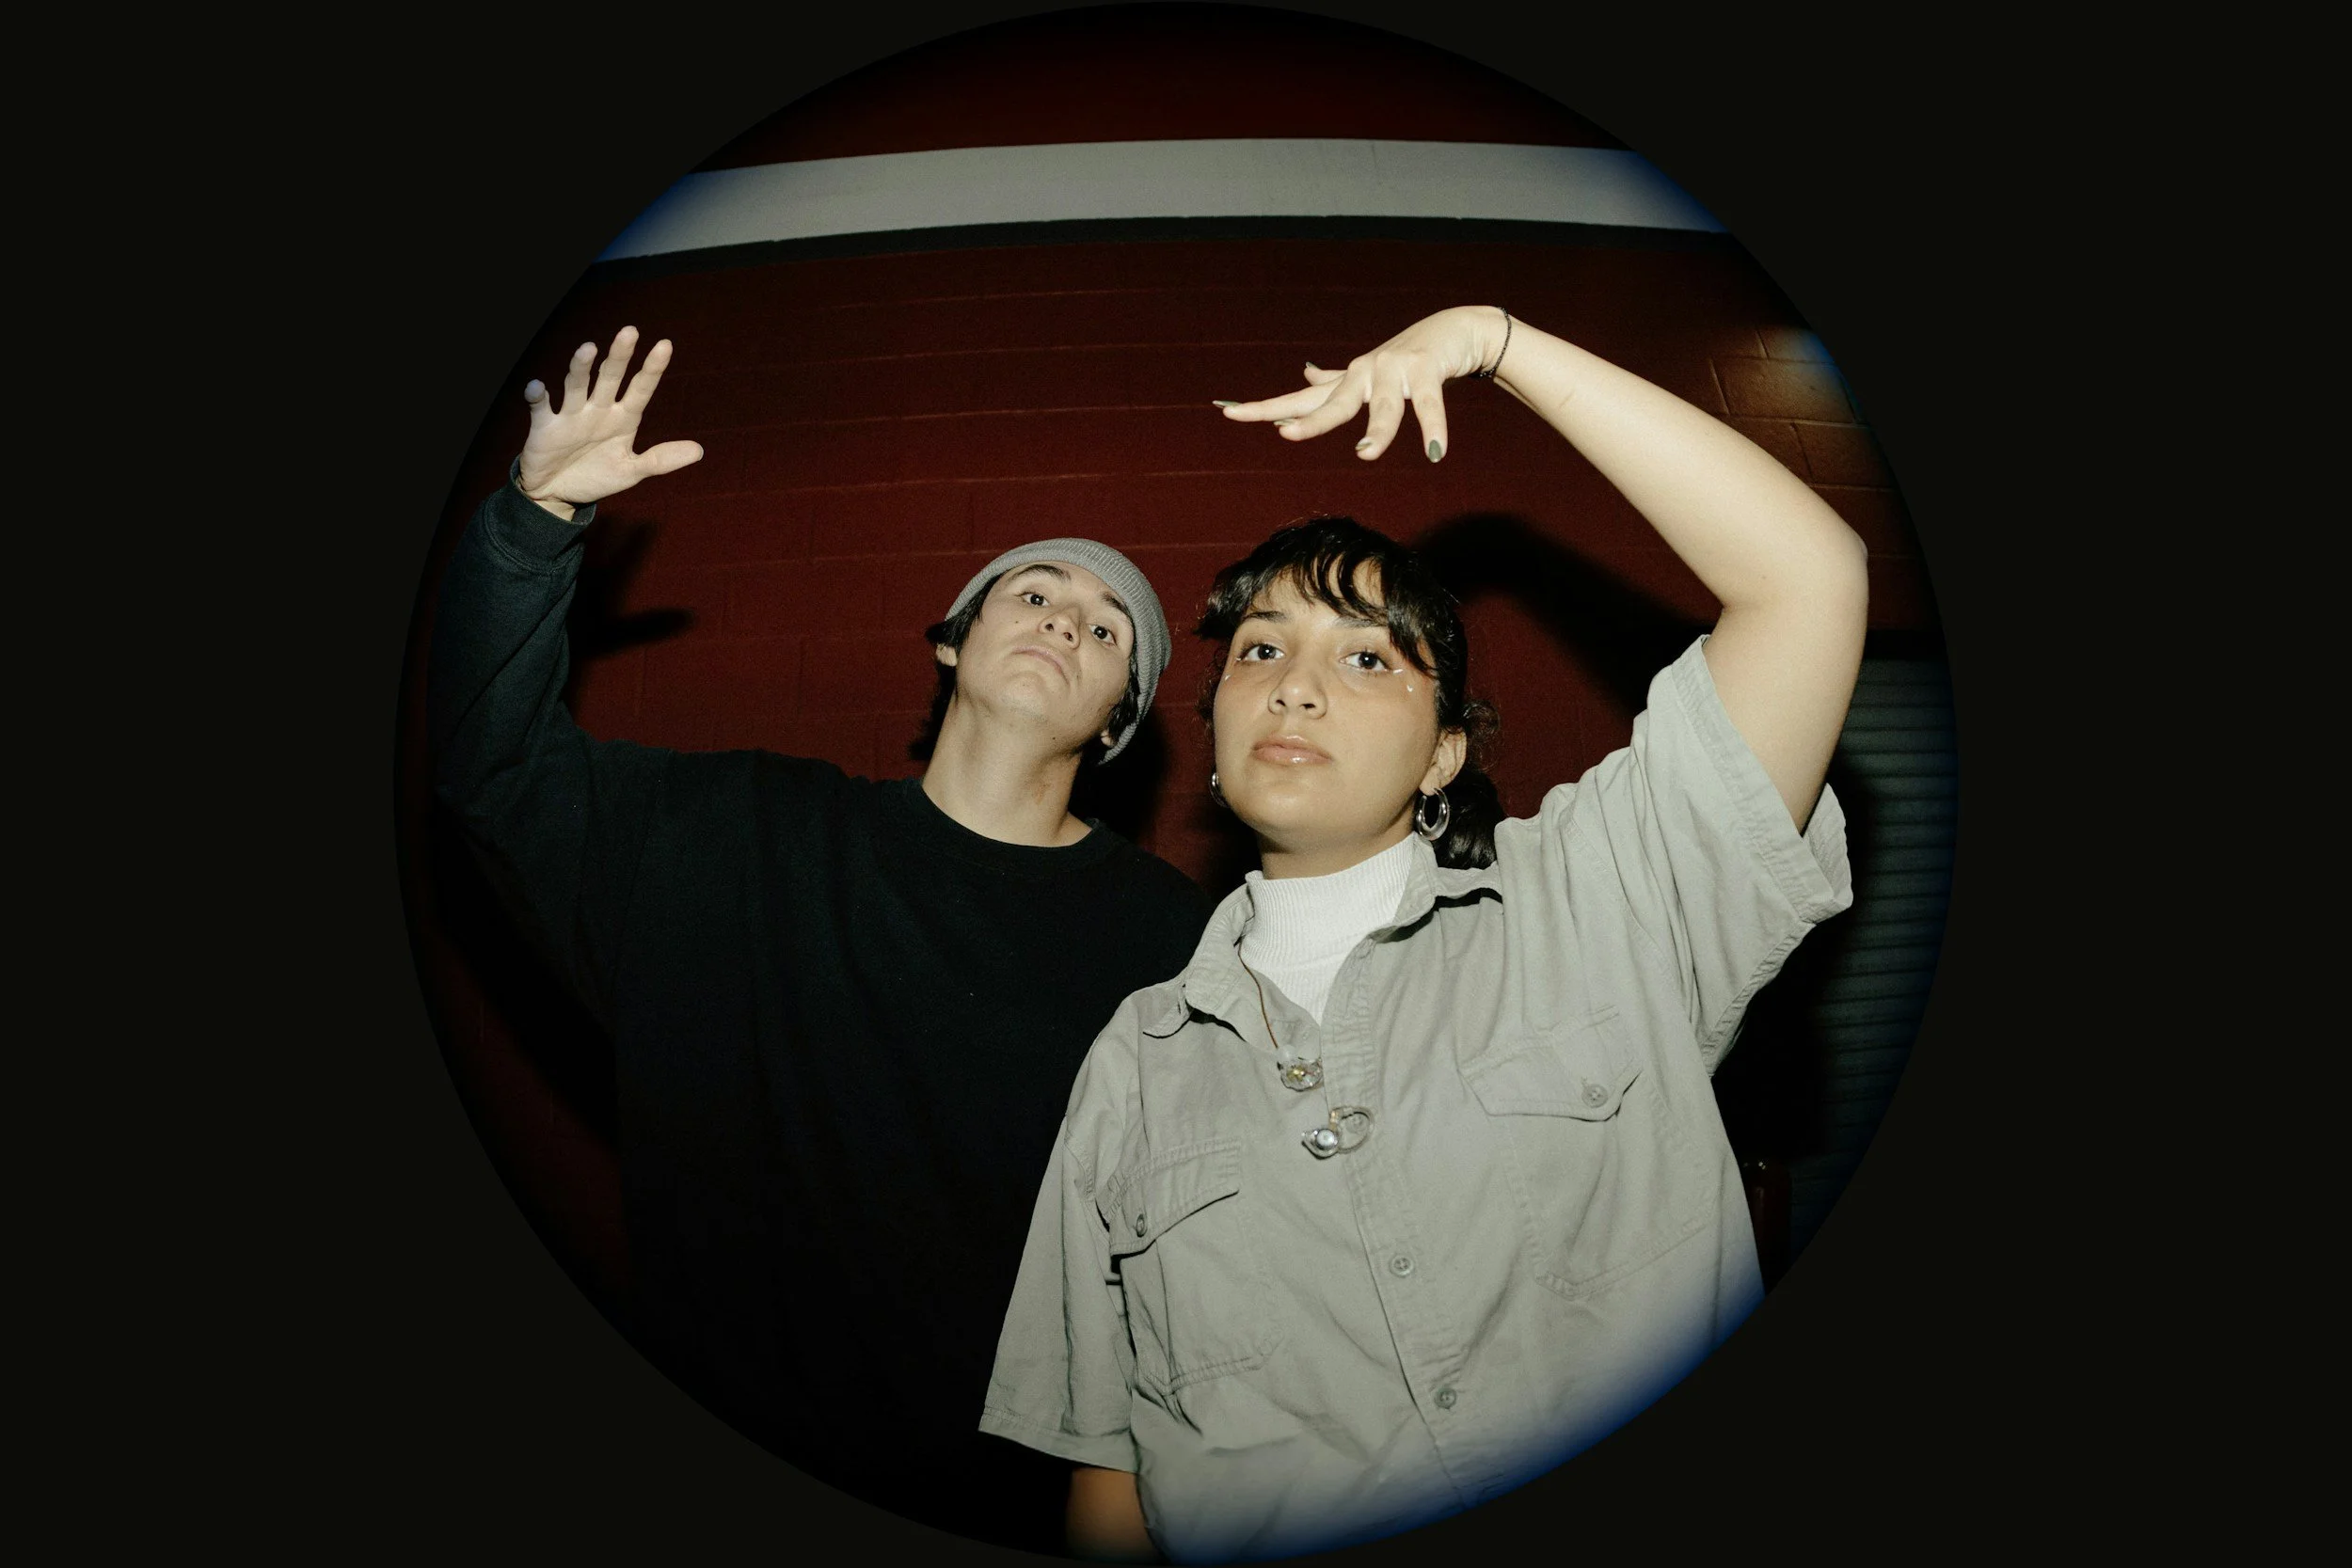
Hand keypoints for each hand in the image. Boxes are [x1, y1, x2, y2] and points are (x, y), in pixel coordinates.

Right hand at [515, 325, 703, 516]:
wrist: (559, 495)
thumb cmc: (596, 476)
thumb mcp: (632, 471)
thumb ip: (662, 459)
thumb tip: (699, 451)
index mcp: (623, 418)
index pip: (641, 389)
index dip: (652, 369)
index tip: (665, 345)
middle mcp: (598, 410)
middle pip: (610, 377)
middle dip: (619, 356)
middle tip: (630, 332)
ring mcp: (571, 416)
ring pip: (577, 385)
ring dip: (581, 368)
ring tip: (588, 349)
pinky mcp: (544, 427)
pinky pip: (540, 407)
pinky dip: (537, 396)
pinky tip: (537, 386)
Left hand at [1216, 305, 1505, 461]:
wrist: (1458, 331)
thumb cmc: (1411, 358)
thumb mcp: (1368, 374)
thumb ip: (1336, 381)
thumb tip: (1305, 375)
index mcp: (1348, 381)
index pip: (1300, 399)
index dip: (1266, 408)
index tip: (1228, 414)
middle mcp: (1366, 373)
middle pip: (1334, 403)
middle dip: (1311, 420)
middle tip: (1284, 434)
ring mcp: (1396, 370)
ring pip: (1385, 406)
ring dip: (1378, 431)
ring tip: (1366, 455)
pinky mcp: (1429, 370)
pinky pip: (1431, 405)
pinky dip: (1433, 430)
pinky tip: (1434, 453)